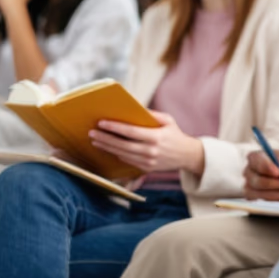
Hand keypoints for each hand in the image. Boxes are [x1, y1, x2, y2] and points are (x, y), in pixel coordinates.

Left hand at [90, 111, 204, 174]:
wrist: (186, 155)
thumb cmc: (176, 134)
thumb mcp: (168, 120)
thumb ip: (152, 114)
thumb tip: (134, 108)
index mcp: (156, 137)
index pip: (131, 132)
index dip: (115, 127)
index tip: (102, 122)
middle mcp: (150, 151)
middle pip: (122, 145)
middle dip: (105, 138)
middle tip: (92, 132)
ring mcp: (147, 161)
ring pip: (121, 154)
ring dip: (106, 147)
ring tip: (96, 140)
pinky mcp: (145, 168)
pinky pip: (127, 160)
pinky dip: (116, 153)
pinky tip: (108, 147)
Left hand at [244, 152, 278, 205]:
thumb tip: (269, 161)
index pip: (272, 159)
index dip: (259, 164)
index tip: (251, 167)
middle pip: (268, 178)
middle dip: (253, 181)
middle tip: (246, 183)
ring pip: (271, 193)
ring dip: (258, 194)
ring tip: (250, 194)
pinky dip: (269, 203)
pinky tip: (262, 203)